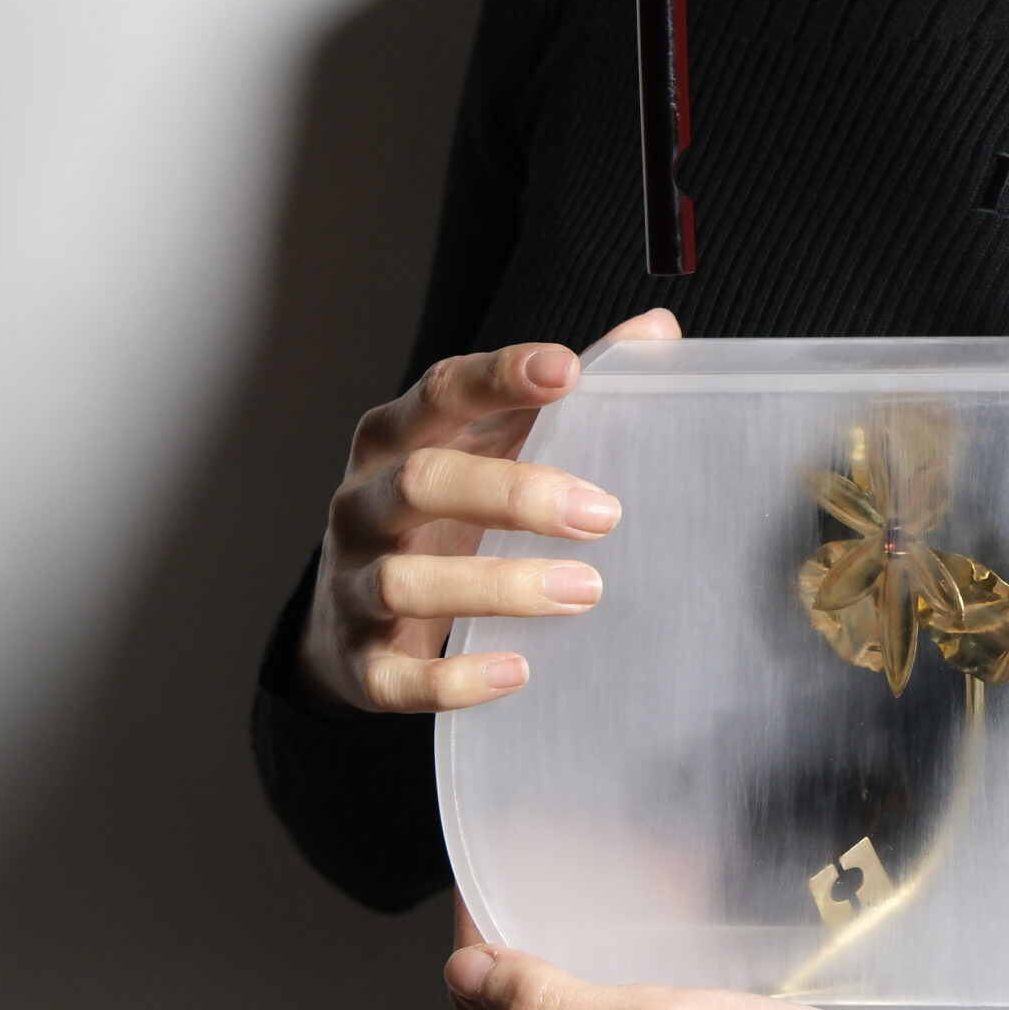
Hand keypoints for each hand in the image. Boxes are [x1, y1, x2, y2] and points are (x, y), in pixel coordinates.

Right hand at [295, 308, 679, 714]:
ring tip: (586, 591)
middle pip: (421, 481)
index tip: (567, 370)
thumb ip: (562, 395)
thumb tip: (659, 331)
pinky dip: (454, 678)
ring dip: (501, 586)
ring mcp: (355, 583)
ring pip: (407, 580)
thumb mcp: (488, 446)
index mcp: (397, 437)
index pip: (440, 391)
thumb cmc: (444, 515)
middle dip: (514, 493)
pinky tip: (519, 671)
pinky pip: (397, 677)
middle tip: (605, 514)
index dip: (498, 376)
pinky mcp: (362, 661)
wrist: (349, 624)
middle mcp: (363, 502)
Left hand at [444, 896, 863, 1009]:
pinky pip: (616, 1007)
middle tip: (542, 859)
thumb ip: (553, 1006)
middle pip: (519, 1002)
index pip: (482, 1004)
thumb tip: (467, 974)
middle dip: (525, 926)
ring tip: (594, 878)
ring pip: (568, 999)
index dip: (477, 931)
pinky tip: (652, 923)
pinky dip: (620, 957)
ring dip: (573, 937)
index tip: (488, 867)